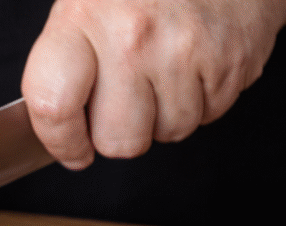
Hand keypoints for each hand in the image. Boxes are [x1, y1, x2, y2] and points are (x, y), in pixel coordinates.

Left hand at [21, 0, 285, 168]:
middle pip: (119, 141)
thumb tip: (58, 128)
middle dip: (121, 134)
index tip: (72, 150)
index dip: (61, 142)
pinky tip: (195, 63)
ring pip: (169, 132)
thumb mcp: (86, 6)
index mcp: (83, 20)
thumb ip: (65, 67)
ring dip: (166, 115)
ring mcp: (185, 50)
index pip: (54, 107)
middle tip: (126, 100)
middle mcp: (132, 38)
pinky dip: (203, 99)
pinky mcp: (231, 59)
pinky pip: (211, 115)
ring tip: (166, 70)